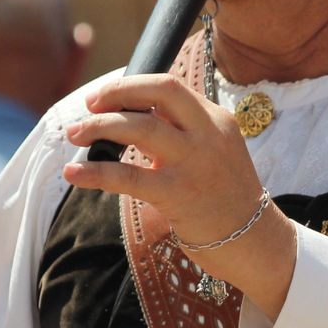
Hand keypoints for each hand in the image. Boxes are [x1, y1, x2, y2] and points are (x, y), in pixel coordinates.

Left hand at [62, 75, 297, 316]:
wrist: (254, 241)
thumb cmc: (225, 198)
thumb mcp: (215, 152)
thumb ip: (183, 133)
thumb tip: (129, 120)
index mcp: (216, 120)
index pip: (170, 87)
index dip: (132, 86)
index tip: (106, 96)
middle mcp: (208, 134)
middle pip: (160, 91)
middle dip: (118, 92)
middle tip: (89, 105)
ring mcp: (194, 162)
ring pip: (140, 127)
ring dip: (100, 126)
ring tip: (75, 134)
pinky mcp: (178, 194)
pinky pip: (127, 177)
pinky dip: (95, 172)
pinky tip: (73, 174)